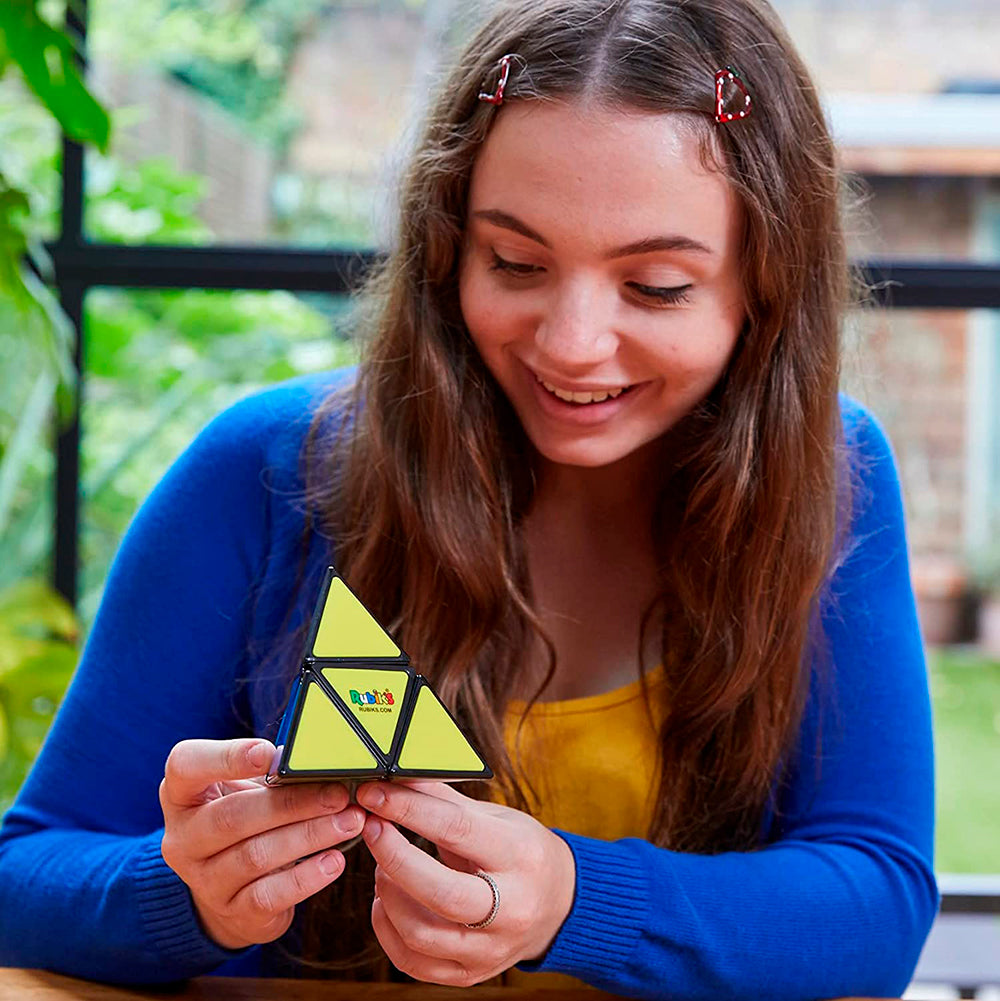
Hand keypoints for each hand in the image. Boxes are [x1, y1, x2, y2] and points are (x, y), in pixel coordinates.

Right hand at [159, 738, 364, 949]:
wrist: (231, 888)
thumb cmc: (244, 821)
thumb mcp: (244, 790)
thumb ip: (271, 772)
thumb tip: (325, 757)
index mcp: (182, 793)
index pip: (186, 766)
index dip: (226, 757)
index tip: (269, 753)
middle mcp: (183, 837)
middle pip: (233, 816)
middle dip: (292, 803)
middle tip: (338, 794)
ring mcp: (203, 879)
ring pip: (256, 855)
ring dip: (310, 836)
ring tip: (349, 822)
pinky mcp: (231, 911)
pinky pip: (269, 895)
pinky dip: (306, 877)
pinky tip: (334, 861)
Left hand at [355, 780, 574, 986]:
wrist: (558, 905)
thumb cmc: (522, 852)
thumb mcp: (496, 817)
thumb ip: (445, 801)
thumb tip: (398, 778)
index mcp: (520, 855)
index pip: (457, 830)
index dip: (409, 809)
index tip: (376, 793)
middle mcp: (512, 908)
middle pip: (440, 892)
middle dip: (394, 857)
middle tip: (372, 828)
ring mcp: (492, 948)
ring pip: (421, 933)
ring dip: (388, 894)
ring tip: (384, 866)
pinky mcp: (472, 973)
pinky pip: (414, 963)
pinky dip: (388, 931)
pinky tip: (386, 903)